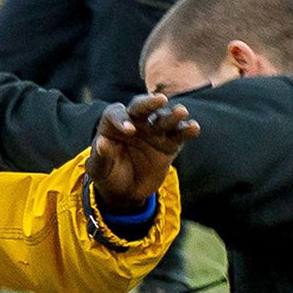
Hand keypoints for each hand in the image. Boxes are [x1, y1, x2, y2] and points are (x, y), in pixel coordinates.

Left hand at [87, 93, 197, 213]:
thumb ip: (101, 157)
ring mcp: (154, 131)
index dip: (122, 120)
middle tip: (160, 100)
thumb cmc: (108, 175)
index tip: (129, 131)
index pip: (116, 114)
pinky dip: (187, 131)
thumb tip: (101, 143)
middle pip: (142, 107)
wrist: (125, 192)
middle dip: (151, 103)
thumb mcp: (99, 170)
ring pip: (164, 119)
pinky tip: (194, 128)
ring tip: (181, 112)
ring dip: (173, 115)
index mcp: (113, 123)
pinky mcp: (169, 144)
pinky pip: (179, 135)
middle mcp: (135, 122)